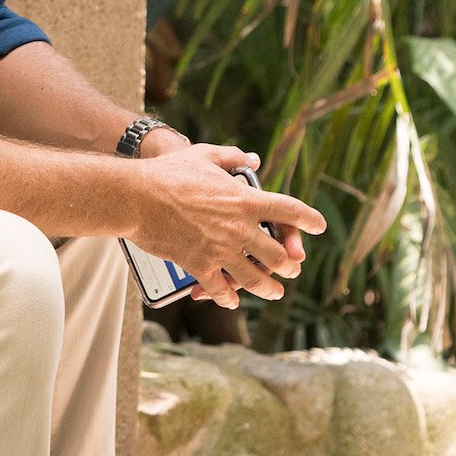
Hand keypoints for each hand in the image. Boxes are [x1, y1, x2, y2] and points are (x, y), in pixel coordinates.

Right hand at [127, 143, 326, 308]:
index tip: (318, 226)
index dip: (308, 219)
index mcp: (244, 200)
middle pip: (277, 255)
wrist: (137, 197)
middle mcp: (239, 228)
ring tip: (274, 293)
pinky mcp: (199, 265)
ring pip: (255, 278)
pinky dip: (228, 297)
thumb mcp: (203, 155)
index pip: (288, 210)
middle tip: (292, 268)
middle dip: (289, 264)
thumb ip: (232, 158)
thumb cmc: (167, 173)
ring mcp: (220, 250)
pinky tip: (231, 301)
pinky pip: (220, 289)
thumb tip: (253, 159)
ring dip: (268, 288)